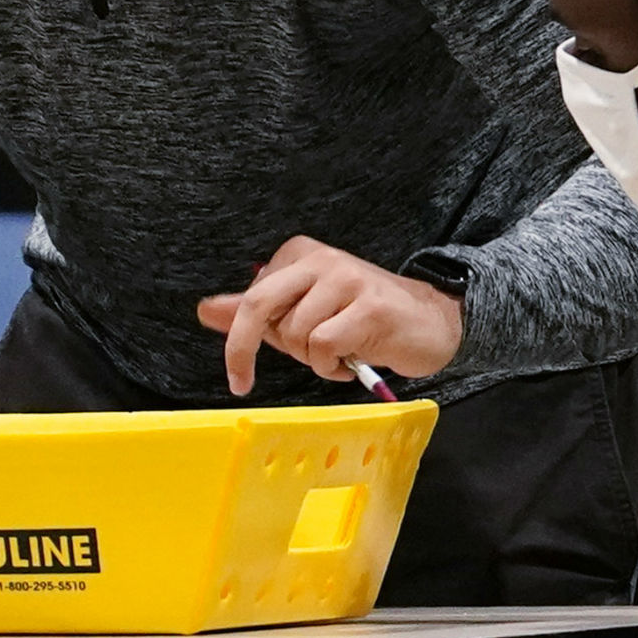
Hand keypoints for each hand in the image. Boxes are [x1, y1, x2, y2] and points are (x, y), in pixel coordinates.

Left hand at [197, 236, 463, 394]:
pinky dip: (331, 366)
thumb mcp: (302, 314)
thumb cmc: (362, 320)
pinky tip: (352, 359)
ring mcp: (347, 280)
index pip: (250, 298)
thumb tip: (207, 310)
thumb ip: (256, 312)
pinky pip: (324, 347)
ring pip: (295, 334)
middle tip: (241, 382)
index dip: (244, 338)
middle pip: (257, 304)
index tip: (248, 363)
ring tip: (337, 355)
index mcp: (300, 254)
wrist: (430, 322)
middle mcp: (322, 259)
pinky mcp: (369, 306)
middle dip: (241, 349)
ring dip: (310, 360)